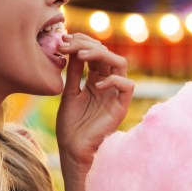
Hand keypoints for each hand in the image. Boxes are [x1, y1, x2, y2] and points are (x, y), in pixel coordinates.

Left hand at [55, 33, 133, 172]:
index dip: (82, 42)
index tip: (64, 40)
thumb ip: (74, 72)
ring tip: (81, 56)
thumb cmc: (70, 125)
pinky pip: (127, 86)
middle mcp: (108, 84)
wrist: (72, 150)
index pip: (95, 53)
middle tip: (68, 45)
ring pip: (120, 63)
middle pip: (107, 53)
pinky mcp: (121, 107)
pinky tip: (94, 85)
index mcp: (96, 80)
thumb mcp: (69, 93)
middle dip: (87, 45)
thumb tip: (73, 48)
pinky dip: (112, 80)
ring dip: (101, 54)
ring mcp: (115, 95)